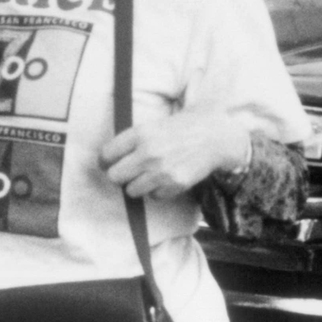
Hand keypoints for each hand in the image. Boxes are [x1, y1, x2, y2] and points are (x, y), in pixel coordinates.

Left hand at [99, 111, 248, 200]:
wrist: (216, 136)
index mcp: (140, 133)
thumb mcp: (154, 124)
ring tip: (149, 176)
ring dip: (137, 185)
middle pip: (114, 176)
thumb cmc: (183, 127)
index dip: (106, 160)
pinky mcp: (174, 184)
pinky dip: (157, 191)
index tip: (109, 163)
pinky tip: (166, 179)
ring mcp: (161, 170)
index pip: (106, 154)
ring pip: (131, 190)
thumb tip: (107, 156)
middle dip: (120, 175)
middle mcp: (147, 152)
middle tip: (129, 172)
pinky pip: (153, 196)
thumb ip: (132, 139)